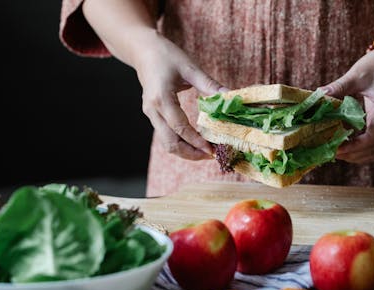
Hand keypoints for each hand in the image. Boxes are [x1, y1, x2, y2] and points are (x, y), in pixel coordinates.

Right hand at [132, 31, 226, 159]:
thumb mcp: (190, 68)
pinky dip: (181, 143)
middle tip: (211, 155)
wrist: (143, 50)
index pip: (179, 127)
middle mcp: (153, 110)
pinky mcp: (153, 115)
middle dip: (191, 153)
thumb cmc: (166, 55)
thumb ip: (209, 85)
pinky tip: (196, 142)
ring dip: (186, 151)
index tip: (212, 149)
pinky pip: (166, 136)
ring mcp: (151, 114)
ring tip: (205, 152)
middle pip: (170, 143)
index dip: (196, 141)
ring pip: (166, 143)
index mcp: (161, 98)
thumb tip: (230, 98)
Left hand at [321, 45, 373, 163]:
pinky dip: (358, 150)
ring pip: (373, 153)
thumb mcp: (357, 74)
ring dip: (354, 155)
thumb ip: (339, 87)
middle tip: (328, 150)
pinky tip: (342, 144)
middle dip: (351, 153)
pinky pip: (372, 147)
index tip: (335, 149)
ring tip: (333, 149)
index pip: (373, 137)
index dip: (354, 146)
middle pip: (373, 150)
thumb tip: (318, 95)